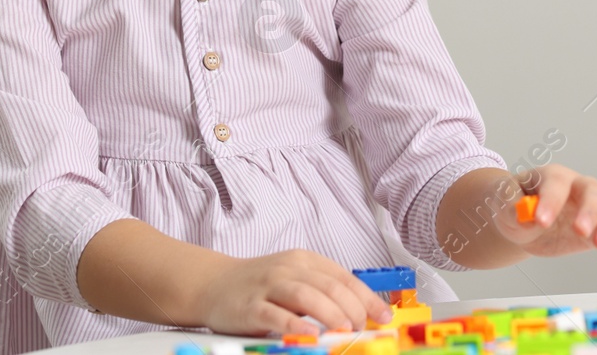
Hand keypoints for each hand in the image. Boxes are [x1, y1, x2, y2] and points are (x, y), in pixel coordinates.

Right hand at [188, 248, 393, 335]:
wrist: (213, 284)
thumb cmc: (260, 286)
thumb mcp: (293, 279)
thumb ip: (321, 291)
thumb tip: (359, 313)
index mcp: (305, 261)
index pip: (343, 277)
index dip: (367, 297)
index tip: (383, 317)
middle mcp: (289, 269)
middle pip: (329, 286)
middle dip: (353, 308)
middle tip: (363, 328)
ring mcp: (268, 286)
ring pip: (306, 296)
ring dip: (330, 313)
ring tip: (346, 329)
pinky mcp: (250, 306)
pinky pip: (276, 315)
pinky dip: (295, 324)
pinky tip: (310, 334)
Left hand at [494, 164, 596, 267]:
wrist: (523, 222)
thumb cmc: (515, 205)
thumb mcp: (504, 205)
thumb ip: (511, 207)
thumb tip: (524, 216)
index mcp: (552, 176)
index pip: (557, 182)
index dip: (551, 200)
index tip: (541, 221)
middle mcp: (578, 187)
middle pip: (593, 190)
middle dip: (590, 210)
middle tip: (580, 231)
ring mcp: (593, 207)